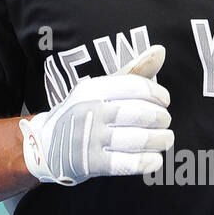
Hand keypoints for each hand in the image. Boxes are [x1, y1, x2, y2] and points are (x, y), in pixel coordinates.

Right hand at [20, 45, 173, 184]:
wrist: (47, 145)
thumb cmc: (85, 113)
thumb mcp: (102, 89)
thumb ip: (134, 71)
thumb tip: (161, 50)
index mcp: (93, 90)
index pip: (135, 87)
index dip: (157, 94)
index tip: (164, 101)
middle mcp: (89, 111)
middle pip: (139, 114)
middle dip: (160, 118)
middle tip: (165, 122)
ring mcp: (89, 138)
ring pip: (137, 139)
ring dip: (159, 140)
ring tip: (166, 139)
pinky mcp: (91, 163)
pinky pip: (127, 164)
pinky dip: (146, 162)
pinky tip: (154, 160)